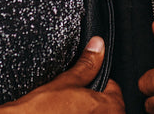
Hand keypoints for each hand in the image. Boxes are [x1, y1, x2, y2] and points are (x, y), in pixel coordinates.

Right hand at [0, 37, 124, 113]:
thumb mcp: (64, 82)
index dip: (98, 84)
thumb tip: (97, 46)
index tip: (85, 84)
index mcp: (107, 109)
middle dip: (93, 102)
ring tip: (65, 110)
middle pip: (108, 108)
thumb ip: (85, 65)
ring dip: (85, 112)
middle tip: (72, 99)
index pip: (114, 91)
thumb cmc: (38, 112)